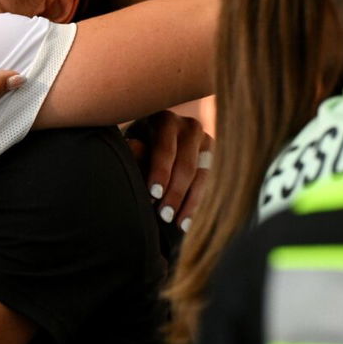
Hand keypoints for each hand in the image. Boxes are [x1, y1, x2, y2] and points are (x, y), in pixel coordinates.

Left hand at [125, 110, 212, 230]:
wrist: (151, 140)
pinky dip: (194, 204)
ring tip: (176, 224)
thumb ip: (134, 150)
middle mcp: (188, 126)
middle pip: (186, 165)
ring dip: (187, 202)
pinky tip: (186, 222)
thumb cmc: (134, 145)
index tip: (153, 195)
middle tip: (164, 216)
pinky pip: (206, 183)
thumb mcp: (130, 145)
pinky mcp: (212, 155)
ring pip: (200, 176)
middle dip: (175, 193)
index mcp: (164, 119)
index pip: (165, 149)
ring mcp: (204, 140)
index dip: (160, 173)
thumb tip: (134, 147)